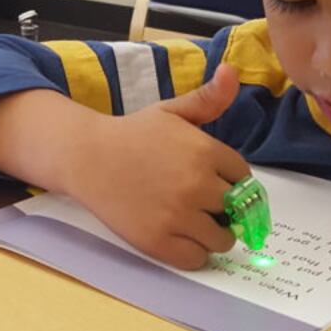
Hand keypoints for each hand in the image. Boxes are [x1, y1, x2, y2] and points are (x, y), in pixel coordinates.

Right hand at [63, 65, 250, 269]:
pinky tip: (181, 237)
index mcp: (206, 151)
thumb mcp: (171, 111)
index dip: (232, 182)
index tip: (216, 183)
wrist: (86, 156)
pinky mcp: (159, 240)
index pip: (244, 178)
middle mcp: (197, 184)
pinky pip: (196, 258)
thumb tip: (232, 71)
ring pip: (221, 239)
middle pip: (236, 210)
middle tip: (205, 205)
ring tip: (195, 224)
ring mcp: (178, 215)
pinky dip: (194, 253)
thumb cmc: (131, 134)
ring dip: (214, 234)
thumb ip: (207, 98)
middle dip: (225, 209)